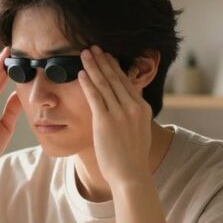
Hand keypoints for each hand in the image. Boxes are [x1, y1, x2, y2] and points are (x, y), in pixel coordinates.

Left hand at [78, 45, 151, 186]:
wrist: (131, 175)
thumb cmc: (132, 157)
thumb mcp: (139, 130)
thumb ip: (133, 115)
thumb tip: (129, 103)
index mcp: (141, 108)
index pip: (126, 82)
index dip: (114, 67)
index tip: (106, 56)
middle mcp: (132, 107)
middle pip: (115, 78)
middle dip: (102, 61)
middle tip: (93, 47)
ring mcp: (120, 113)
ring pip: (104, 84)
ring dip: (93, 66)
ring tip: (84, 54)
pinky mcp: (105, 121)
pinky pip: (94, 97)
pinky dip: (87, 83)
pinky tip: (80, 74)